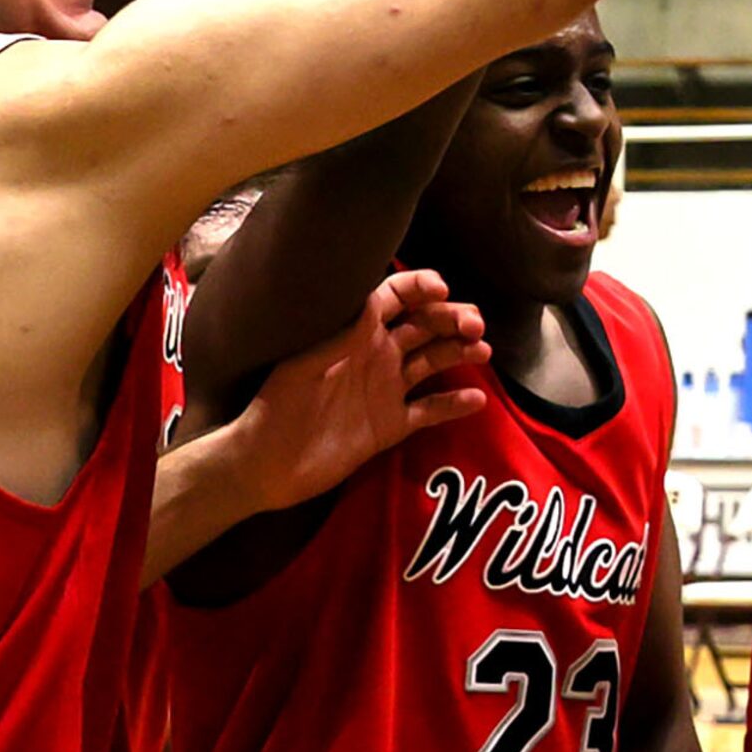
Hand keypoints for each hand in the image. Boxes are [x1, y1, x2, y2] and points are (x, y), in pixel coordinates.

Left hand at [224, 269, 493, 515]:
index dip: (419, 286)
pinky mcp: (392, 425)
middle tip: (475, 325)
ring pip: (434, 361)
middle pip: (424, 325)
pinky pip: (430, 410)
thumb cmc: (279, 405)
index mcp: (354, 333)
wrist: (268, 464)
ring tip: (482, 351)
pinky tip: (476, 398)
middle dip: (453, 318)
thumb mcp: (304, 362)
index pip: (394, 296)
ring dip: (460, 352)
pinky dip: (454, 404)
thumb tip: (371, 301)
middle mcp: (376, 355)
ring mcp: (386, 389)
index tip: (442, 289)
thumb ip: (339, 332)